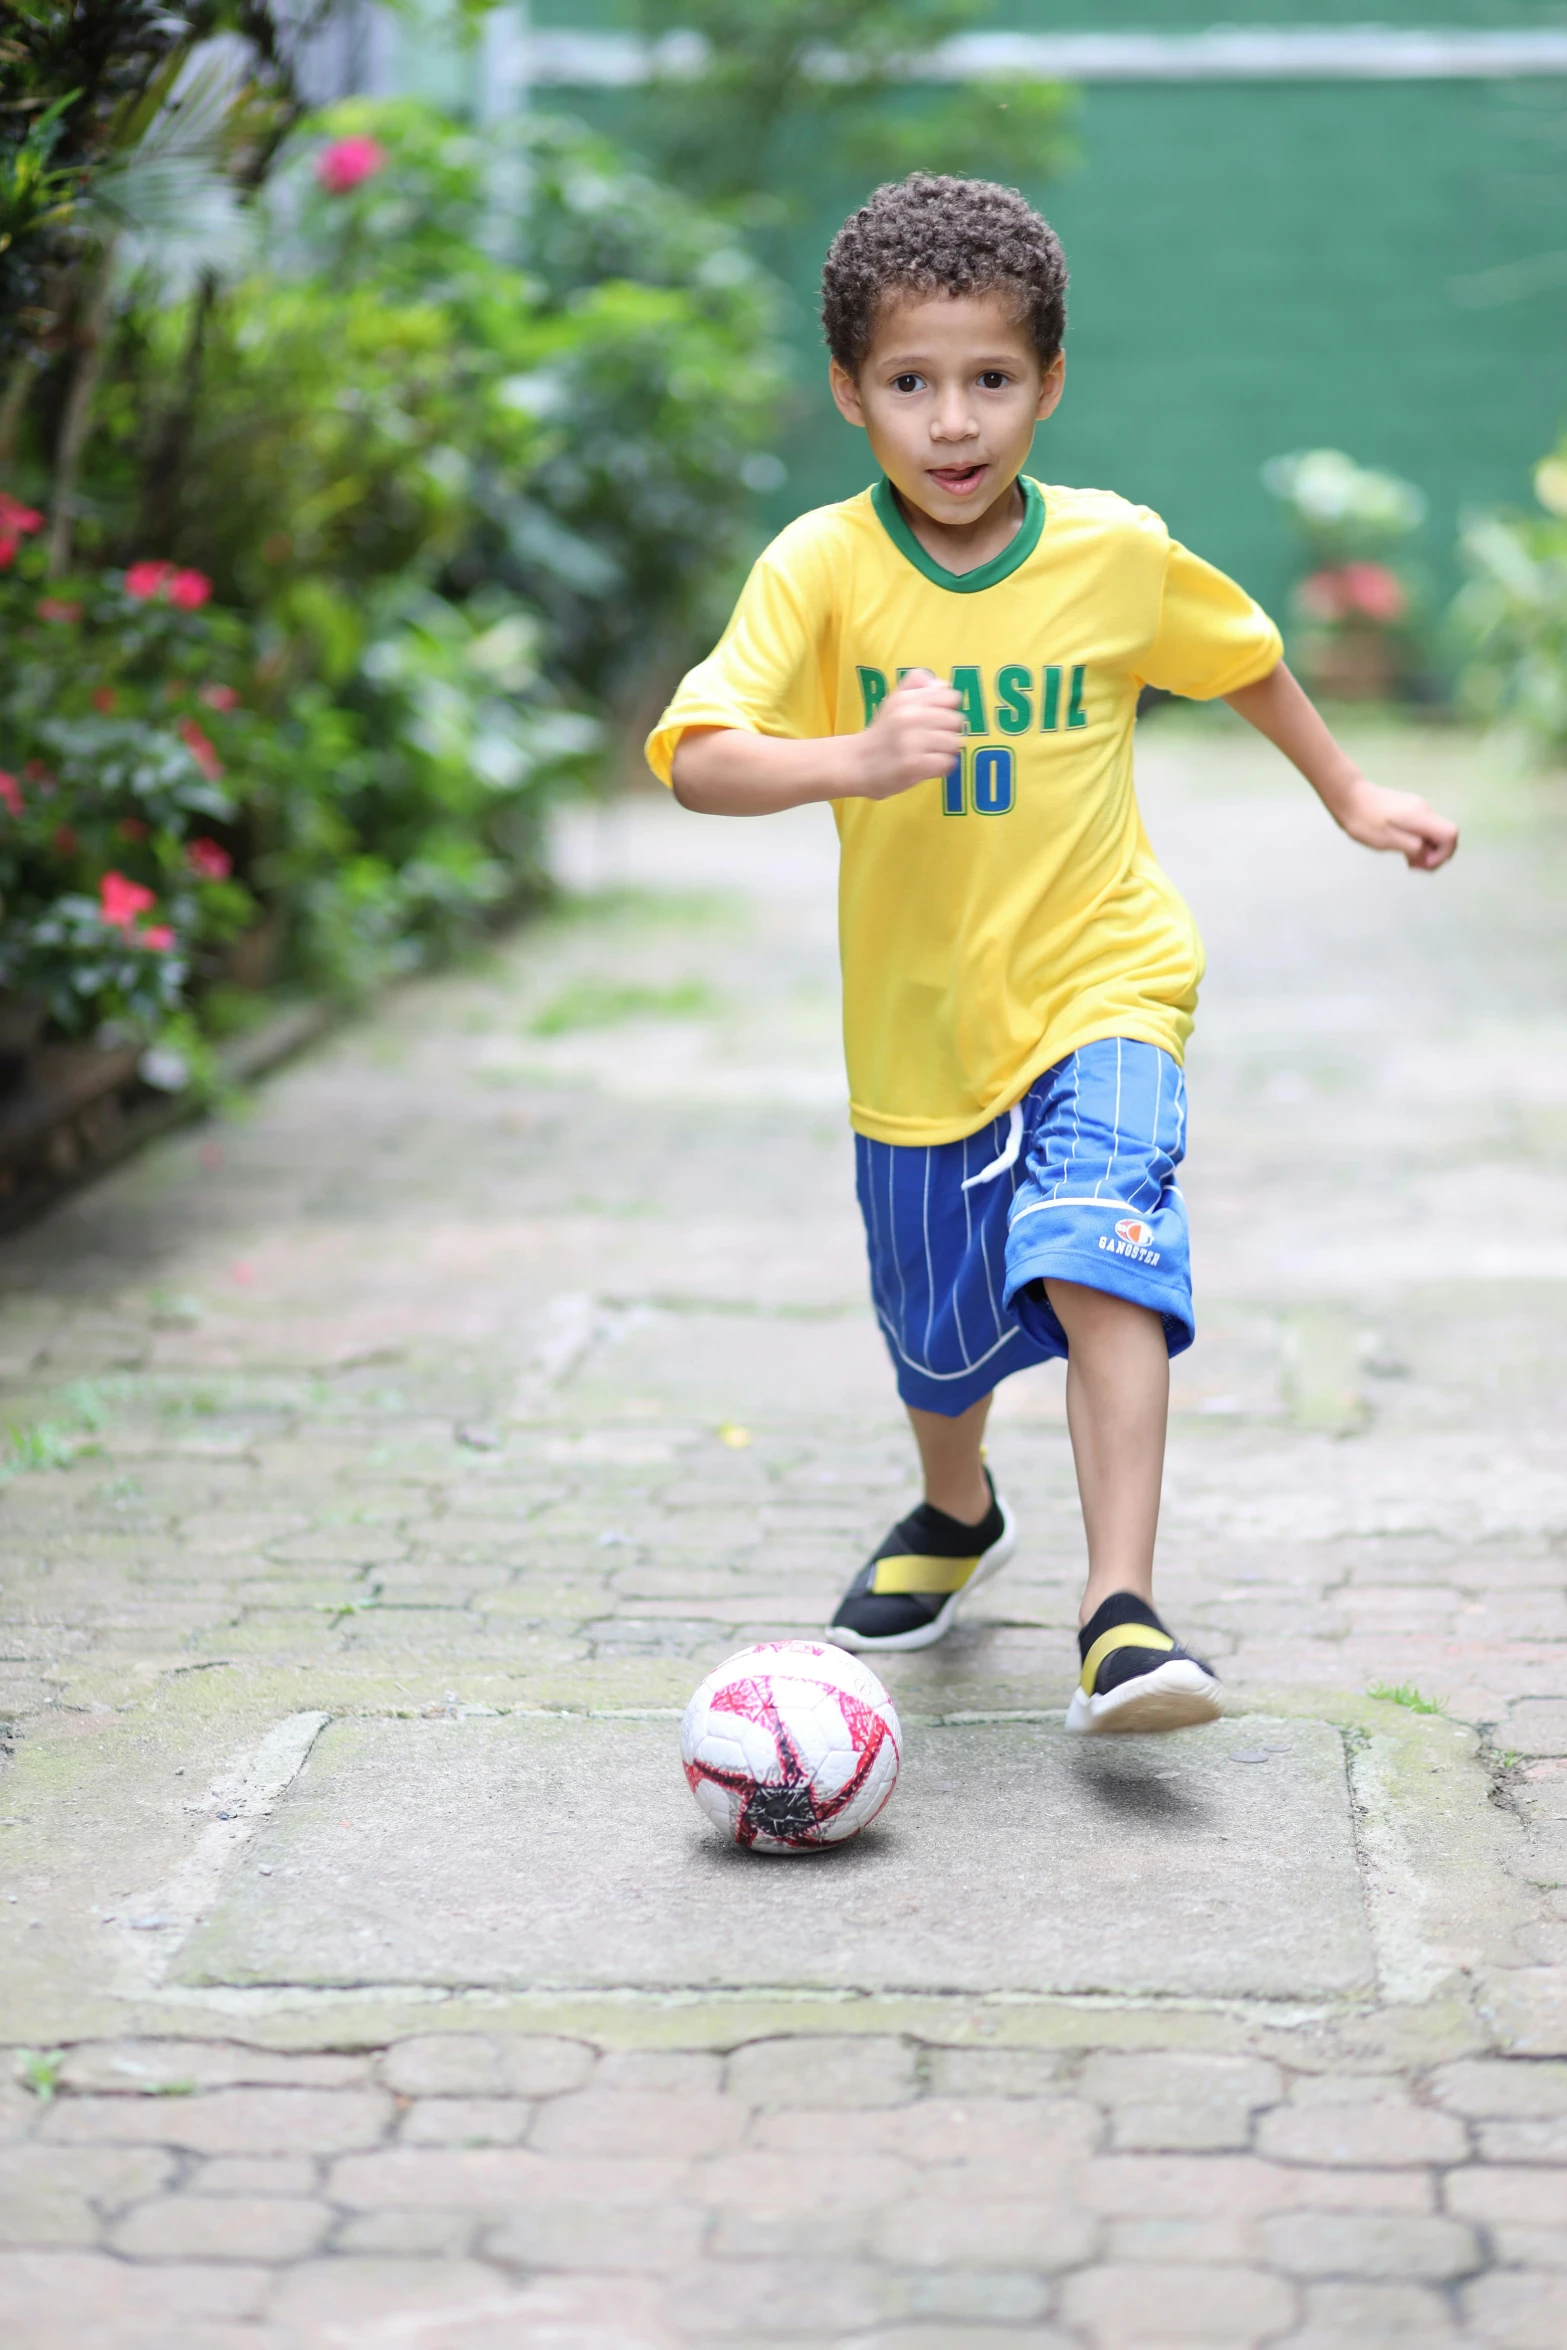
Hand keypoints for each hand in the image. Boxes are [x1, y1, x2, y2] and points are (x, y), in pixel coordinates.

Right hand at [849, 668, 964, 801]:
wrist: (856, 763)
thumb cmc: (882, 733)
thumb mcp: (894, 701)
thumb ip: (917, 686)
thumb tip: (944, 685)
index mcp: (908, 699)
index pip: (952, 697)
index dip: (948, 709)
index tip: (937, 720)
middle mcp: (911, 716)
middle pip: (956, 721)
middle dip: (949, 732)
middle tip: (933, 740)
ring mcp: (912, 742)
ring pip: (954, 743)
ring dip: (946, 751)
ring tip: (931, 754)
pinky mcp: (914, 765)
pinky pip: (947, 763)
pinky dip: (942, 767)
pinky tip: (929, 767)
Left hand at [1334, 777, 1458, 871]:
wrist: (1348, 797)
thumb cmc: (1364, 821)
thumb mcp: (1386, 840)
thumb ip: (1412, 847)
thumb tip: (1427, 855)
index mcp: (1420, 817)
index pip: (1450, 834)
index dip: (1443, 853)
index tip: (1423, 864)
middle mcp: (1424, 810)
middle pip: (1444, 835)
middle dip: (1435, 855)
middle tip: (1413, 866)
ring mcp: (1418, 808)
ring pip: (1434, 833)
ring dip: (1426, 850)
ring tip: (1407, 861)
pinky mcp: (1409, 809)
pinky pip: (1424, 829)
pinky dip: (1419, 842)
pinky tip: (1404, 850)